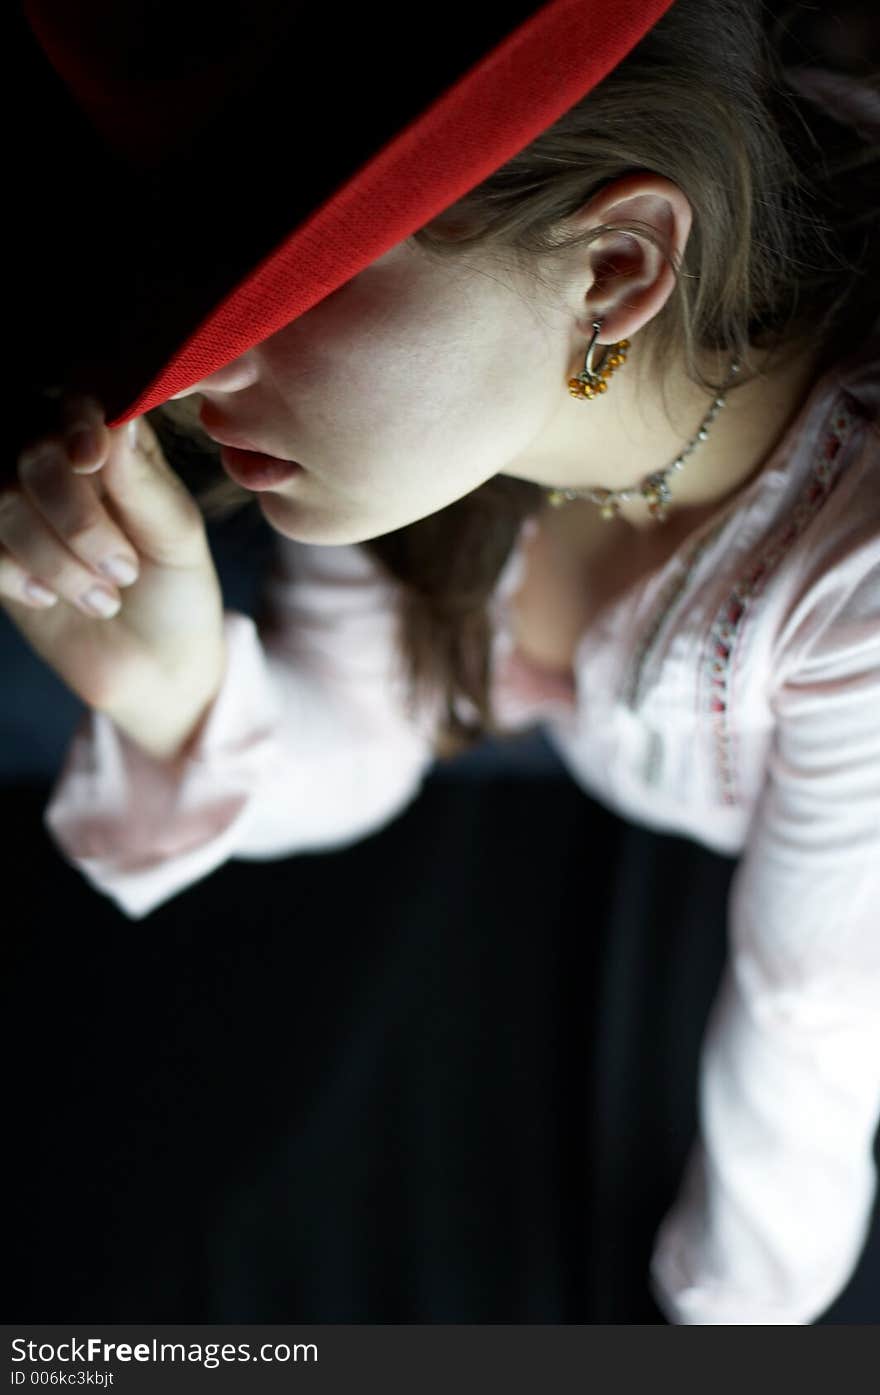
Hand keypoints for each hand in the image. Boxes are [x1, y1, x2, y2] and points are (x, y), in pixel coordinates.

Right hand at [1, 392, 226, 761]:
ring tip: (105, 601)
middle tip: (124, 572)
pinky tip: (50, 601)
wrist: (155, 668)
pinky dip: (17, 573)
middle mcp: (64, 464)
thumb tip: (118, 422)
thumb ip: (145, 484)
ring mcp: (24, 506)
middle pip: (34, 453)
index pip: (84, 401)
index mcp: (118, 446)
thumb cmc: (178, 593)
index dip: (79, 421)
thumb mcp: (177, 540)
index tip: (91, 458)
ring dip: (55, 557)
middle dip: (77, 519)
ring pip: (3, 498)